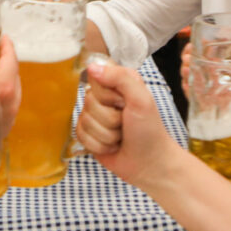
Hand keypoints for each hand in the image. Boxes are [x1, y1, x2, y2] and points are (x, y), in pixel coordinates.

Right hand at [0, 36, 19, 163]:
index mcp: (3, 90)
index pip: (11, 62)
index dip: (8, 48)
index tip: (5, 39)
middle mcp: (10, 107)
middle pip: (14, 79)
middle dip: (7, 65)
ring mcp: (5, 122)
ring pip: (12, 95)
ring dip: (4, 82)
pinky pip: (4, 109)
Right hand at [75, 58, 179, 187]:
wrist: (149, 163)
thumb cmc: (149, 131)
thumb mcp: (141, 99)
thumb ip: (120, 78)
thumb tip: (92, 67)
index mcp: (119, 82)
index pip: (95, 77)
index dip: (107, 94)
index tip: (123, 102)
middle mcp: (104, 96)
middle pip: (88, 101)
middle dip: (109, 118)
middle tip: (125, 123)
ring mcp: (94, 116)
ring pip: (84, 121)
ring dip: (107, 134)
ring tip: (121, 136)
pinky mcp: (88, 134)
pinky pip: (81, 135)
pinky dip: (99, 145)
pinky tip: (112, 146)